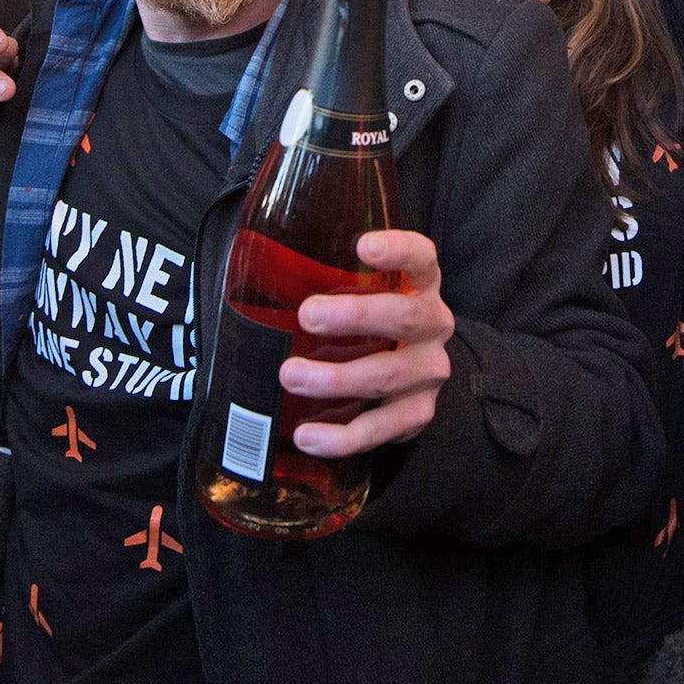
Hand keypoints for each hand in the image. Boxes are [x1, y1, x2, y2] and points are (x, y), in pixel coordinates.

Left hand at [282, 230, 454, 455]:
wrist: (410, 373)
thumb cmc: (369, 320)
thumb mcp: (362, 291)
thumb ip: (327, 277)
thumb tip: (251, 267)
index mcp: (420, 284)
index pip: (421, 257)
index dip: (398, 249)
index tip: (363, 246)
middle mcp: (433, 324)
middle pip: (403, 317)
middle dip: (355, 315)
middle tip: (308, 315)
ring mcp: (428, 372)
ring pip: (387, 376)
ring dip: (336, 378)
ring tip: (290, 376)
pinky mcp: (417, 413)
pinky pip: (381, 428)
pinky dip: (342, 437)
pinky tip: (307, 436)